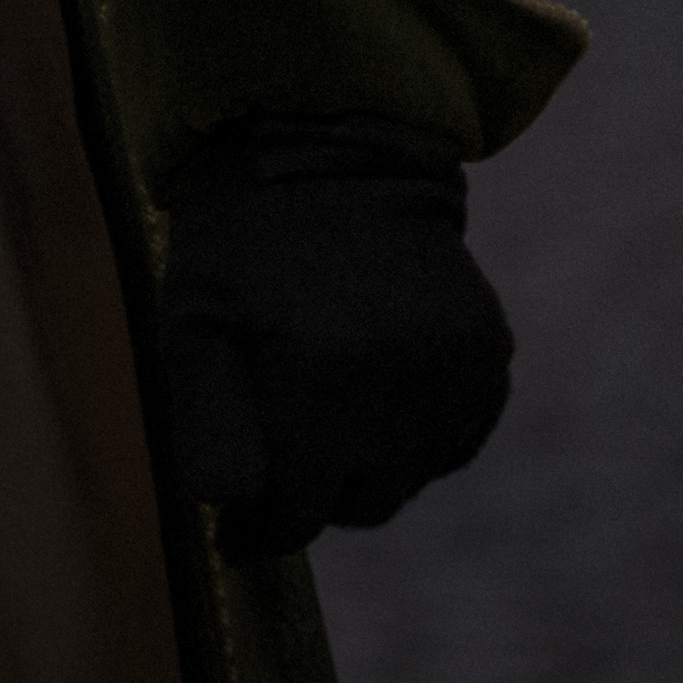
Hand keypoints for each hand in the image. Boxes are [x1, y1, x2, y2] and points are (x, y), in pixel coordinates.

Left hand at [146, 121, 510, 551]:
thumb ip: (208, 425)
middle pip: (360, 502)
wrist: (328, 148)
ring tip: (326, 394)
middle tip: (281, 443)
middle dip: (315, 488)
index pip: (297, 515)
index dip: (260, 531)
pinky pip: (456, 439)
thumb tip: (230, 512)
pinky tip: (379, 382)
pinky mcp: (489, 355)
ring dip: (369, 461)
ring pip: (410, 475)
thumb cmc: (239, 244)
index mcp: (320, 386)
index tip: (237, 535)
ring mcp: (455, 373)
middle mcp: (399, 389)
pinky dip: (419, 434)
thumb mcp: (192, 324)